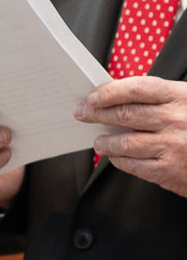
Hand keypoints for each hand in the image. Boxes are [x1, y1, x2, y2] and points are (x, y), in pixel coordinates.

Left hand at [76, 76, 186, 196]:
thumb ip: (162, 100)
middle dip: (96, 113)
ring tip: (99, 141)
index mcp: (182, 97)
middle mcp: (177, 120)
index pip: (137, 88)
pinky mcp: (169, 171)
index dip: (110, 91)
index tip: (93, 96)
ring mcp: (173, 146)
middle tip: (82, 113)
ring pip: (123, 142)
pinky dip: (118, 160)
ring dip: (104, 142)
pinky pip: (131, 165)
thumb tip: (117, 99)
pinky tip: (116, 157)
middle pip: (124, 114)